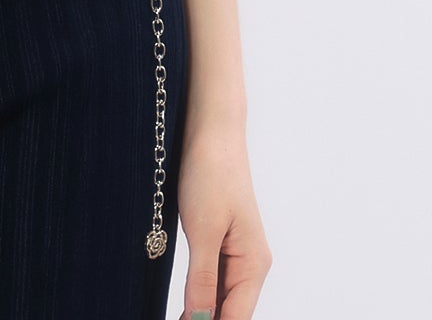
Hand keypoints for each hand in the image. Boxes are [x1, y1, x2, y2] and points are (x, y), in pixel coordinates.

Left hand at [176, 117, 272, 319]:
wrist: (212, 131)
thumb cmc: (212, 173)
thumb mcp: (203, 231)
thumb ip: (202, 281)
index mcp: (253, 265)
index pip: (236, 319)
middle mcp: (251, 265)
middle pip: (230, 312)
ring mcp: (238, 254)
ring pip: (222, 299)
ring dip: (202, 312)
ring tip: (177, 317)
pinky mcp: (223, 242)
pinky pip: (214, 280)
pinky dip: (200, 294)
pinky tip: (183, 305)